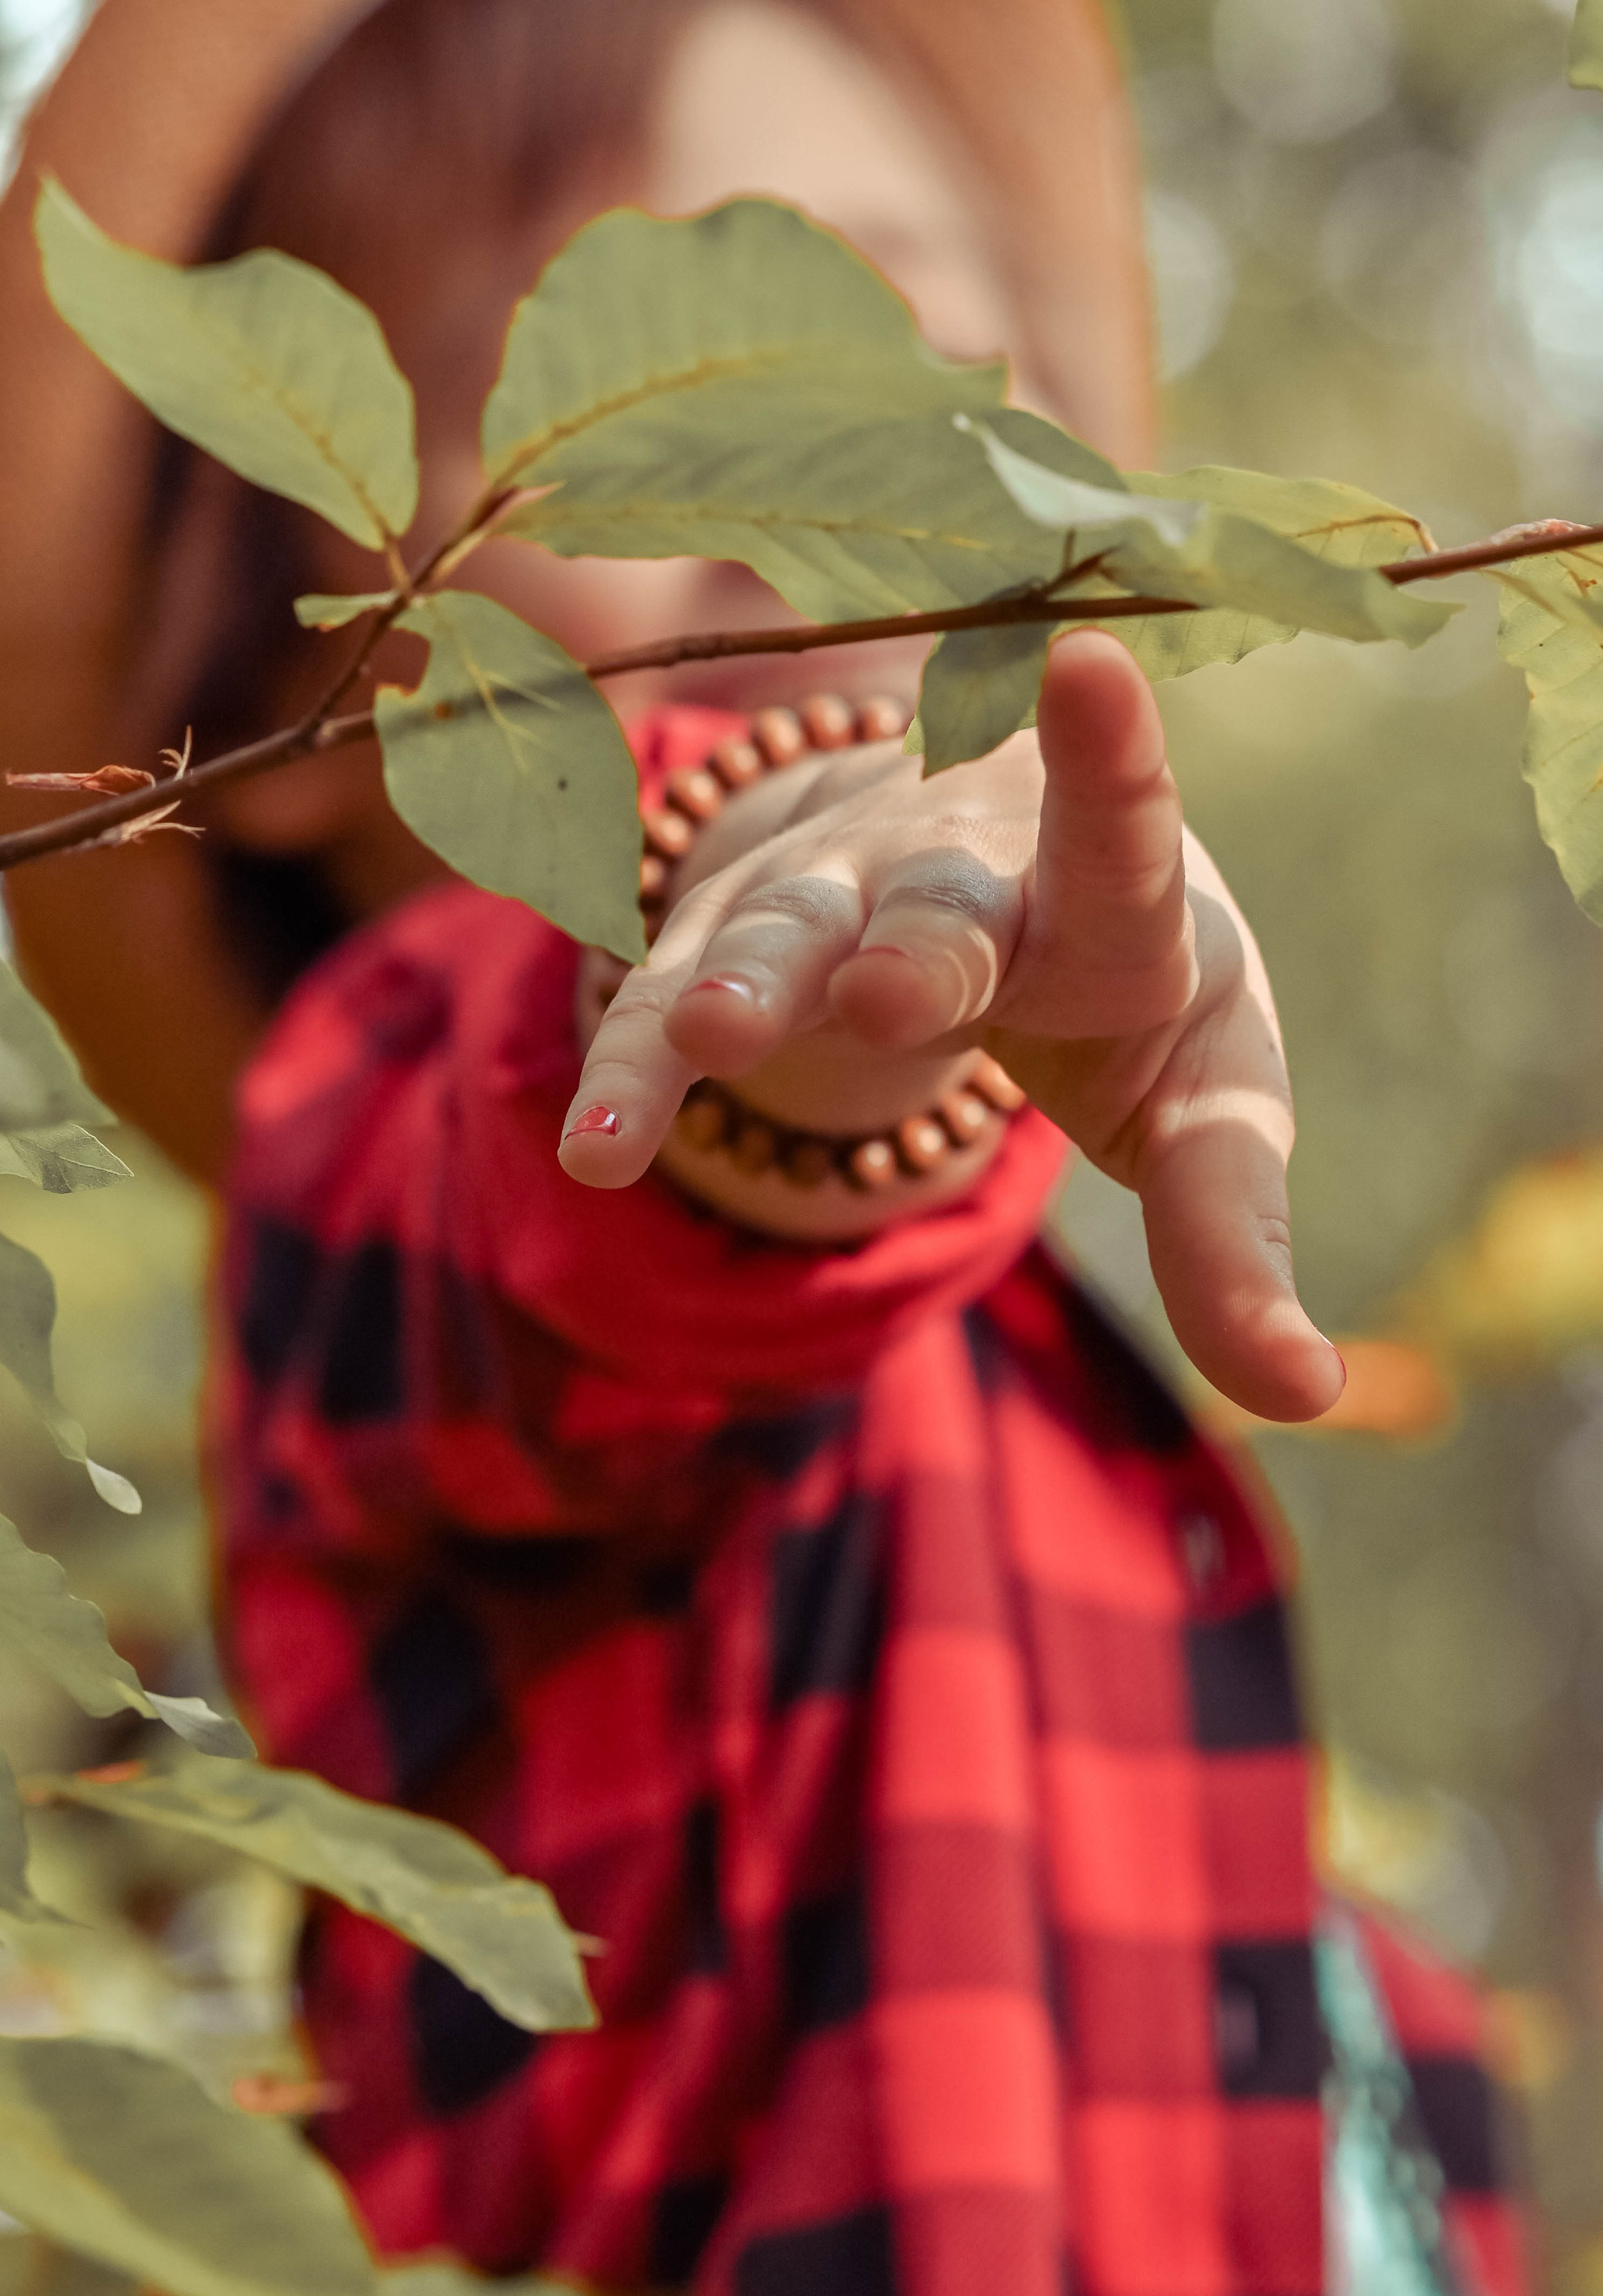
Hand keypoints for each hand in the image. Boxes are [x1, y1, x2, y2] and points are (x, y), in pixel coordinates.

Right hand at [561, 634, 1344, 1424]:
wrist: (988, 863)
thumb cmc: (1127, 999)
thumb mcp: (1201, 1099)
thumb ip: (1230, 1233)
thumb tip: (1307, 1393)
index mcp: (1115, 902)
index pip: (1122, 838)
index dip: (1114, 764)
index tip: (1092, 663)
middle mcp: (968, 870)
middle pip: (939, 907)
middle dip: (916, 949)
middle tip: (896, 992)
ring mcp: (834, 892)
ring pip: (783, 929)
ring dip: (749, 983)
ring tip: (713, 1038)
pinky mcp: (730, 935)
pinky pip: (665, 1001)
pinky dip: (633, 1068)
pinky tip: (597, 1151)